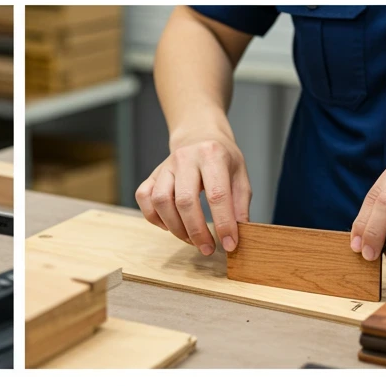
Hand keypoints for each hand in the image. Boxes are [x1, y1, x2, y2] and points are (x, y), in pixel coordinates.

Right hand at [135, 133, 250, 254]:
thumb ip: (240, 204)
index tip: (229, 244)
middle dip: (197, 231)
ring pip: (161, 202)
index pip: (217, 195)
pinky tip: (170, 225)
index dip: (223, 224)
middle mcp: (185, 158)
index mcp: (211, 155)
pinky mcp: (151, 176)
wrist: (198, 136)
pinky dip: (155, 218)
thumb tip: (239, 233)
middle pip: (185, 201)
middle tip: (207, 249)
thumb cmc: (221, 158)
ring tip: (190, 239)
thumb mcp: (239, 174)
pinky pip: (145, 200)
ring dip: (175, 228)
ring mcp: (164, 166)